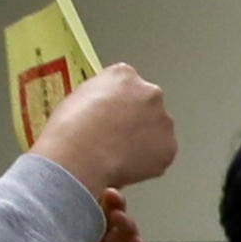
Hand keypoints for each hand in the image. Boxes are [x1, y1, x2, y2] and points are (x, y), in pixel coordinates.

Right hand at [30, 62, 174, 194]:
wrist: (80, 157)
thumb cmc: (70, 128)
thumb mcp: (78, 96)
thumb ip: (100, 95)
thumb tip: (103, 107)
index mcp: (124, 75)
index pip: (126, 84)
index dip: (117, 102)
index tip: (110, 114)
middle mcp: (150, 93)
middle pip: (147, 105)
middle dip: (136, 119)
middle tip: (116, 136)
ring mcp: (163, 121)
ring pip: (157, 130)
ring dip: (145, 139)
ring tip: (119, 154)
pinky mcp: (169, 148)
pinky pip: (160, 154)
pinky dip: (149, 161)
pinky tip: (128, 166)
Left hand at [39, 189, 147, 241]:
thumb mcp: (37, 229)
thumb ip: (53, 210)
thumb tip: (58, 180)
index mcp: (66, 228)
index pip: (90, 207)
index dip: (99, 195)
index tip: (100, 185)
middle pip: (109, 220)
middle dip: (115, 206)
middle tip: (114, 197)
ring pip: (124, 239)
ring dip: (128, 226)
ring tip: (122, 221)